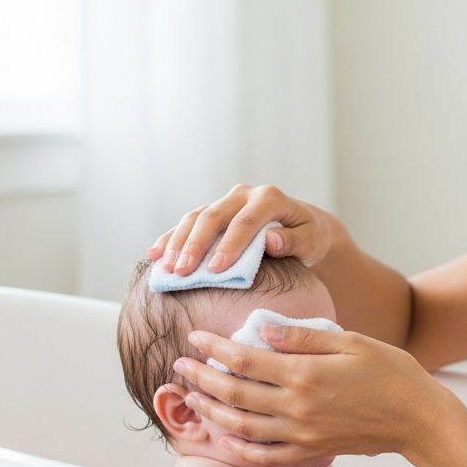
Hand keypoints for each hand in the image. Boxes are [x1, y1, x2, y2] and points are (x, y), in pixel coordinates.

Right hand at [148, 184, 340, 275]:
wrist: (303, 225)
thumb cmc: (309, 236)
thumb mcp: (311, 239)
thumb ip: (294, 240)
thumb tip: (271, 241)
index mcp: (269, 198)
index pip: (245, 221)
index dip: (229, 245)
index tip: (216, 270)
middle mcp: (244, 195)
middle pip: (213, 216)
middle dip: (196, 245)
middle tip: (182, 271)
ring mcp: (227, 202)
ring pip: (196, 217)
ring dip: (178, 242)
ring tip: (165, 267)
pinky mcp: (214, 213)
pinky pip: (189, 223)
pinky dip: (172, 238)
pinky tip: (155, 254)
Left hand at [171, 322, 459, 466]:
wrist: (417, 417)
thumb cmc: (390, 373)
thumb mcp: (350, 341)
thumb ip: (302, 336)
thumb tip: (261, 328)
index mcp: (304, 373)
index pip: (245, 359)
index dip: (214, 348)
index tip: (195, 337)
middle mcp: (297, 407)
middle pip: (234, 393)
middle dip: (201, 378)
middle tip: (180, 365)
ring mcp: (302, 433)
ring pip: (242, 426)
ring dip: (212, 411)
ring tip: (192, 396)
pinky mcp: (311, 451)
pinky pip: (266, 455)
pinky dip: (240, 448)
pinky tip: (225, 437)